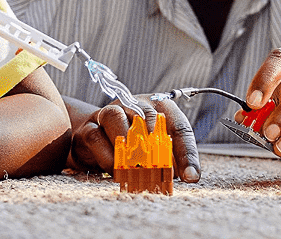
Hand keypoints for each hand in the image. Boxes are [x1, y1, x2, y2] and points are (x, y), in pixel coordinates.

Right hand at [70, 95, 200, 181]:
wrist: (94, 138)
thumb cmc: (134, 144)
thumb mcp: (157, 151)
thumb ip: (172, 159)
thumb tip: (188, 176)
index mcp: (158, 106)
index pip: (178, 125)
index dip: (186, 152)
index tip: (191, 177)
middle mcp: (133, 104)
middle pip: (146, 115)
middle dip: (155, 148)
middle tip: (160, 173)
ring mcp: (108, 113)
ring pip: (114, 118)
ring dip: (126, 147)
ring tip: (135, 170)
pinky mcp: (89, 128)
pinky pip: (96, 137)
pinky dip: (108, 157)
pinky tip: (116, 170)